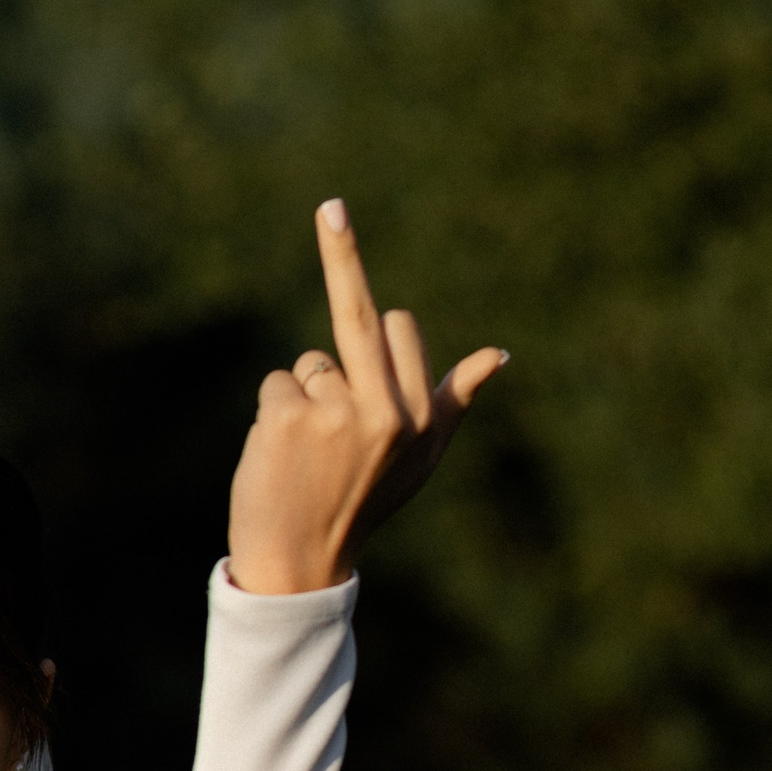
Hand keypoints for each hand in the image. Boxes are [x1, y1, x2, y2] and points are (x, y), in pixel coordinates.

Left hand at [225, 200, 506, 594]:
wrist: (299, 564)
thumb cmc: (362, 505)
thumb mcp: (420, 460)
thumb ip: (454, 402)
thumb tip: (498, 355)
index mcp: (420, 416)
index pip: (398, 327)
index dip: (375, 315)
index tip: (336, 216)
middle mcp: (384, 411)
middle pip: (362, 316)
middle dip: (342, 255)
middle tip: (332, 207)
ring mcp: (335, 412)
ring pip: (308, 364)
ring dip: (302, 398)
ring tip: (307, 453)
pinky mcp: (288, 417)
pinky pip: (277, 384)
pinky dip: (273, 413)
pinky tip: (281, 455)